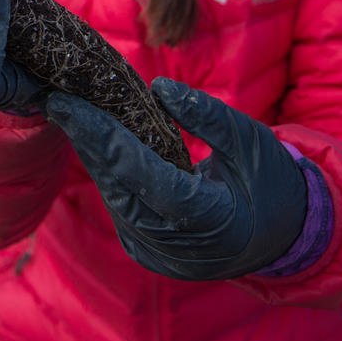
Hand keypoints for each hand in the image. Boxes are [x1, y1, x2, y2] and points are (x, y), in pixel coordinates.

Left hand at [45, 78, 306, 280]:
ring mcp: (156, 253)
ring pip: (112, 196)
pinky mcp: (145, 251)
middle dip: (86, 140)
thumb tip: (158, 86)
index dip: (102, 137)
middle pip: (117, 185)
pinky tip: (92, 140)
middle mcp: (173, 245)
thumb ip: (208, 116)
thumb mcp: (252, 142)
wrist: (282, 239)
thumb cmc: (272, 184)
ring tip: (70, 114)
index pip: (141, 173)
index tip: (69, 105)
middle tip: (59, 101)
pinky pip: (119, 205)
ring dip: (92, 155)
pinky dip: (108, 172)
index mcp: (207, 220)